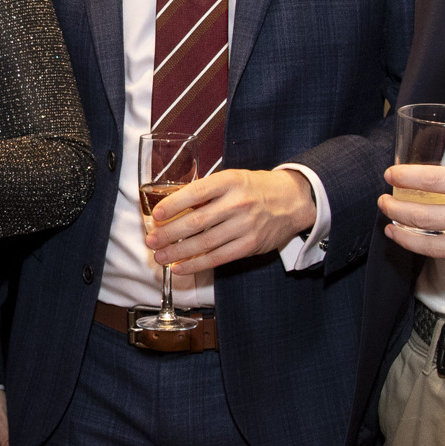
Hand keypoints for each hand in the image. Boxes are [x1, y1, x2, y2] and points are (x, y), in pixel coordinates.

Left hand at [146, 168, 315, 274]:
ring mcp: (245, 226)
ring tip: (160, 257)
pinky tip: (180, 267)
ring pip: (205, 242)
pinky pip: (218, 257)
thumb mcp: (232, 179)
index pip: (196, 193)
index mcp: (230, 181)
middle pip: (197, 221)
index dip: (173, 205)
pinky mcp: (250, 245)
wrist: (293, 200)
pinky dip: (196, 264)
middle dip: (169, 234)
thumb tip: (172, 207)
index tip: (156, 215)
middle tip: (151, 241)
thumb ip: (207, 191)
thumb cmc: (255, 188)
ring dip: (178, 252)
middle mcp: (238, 203)